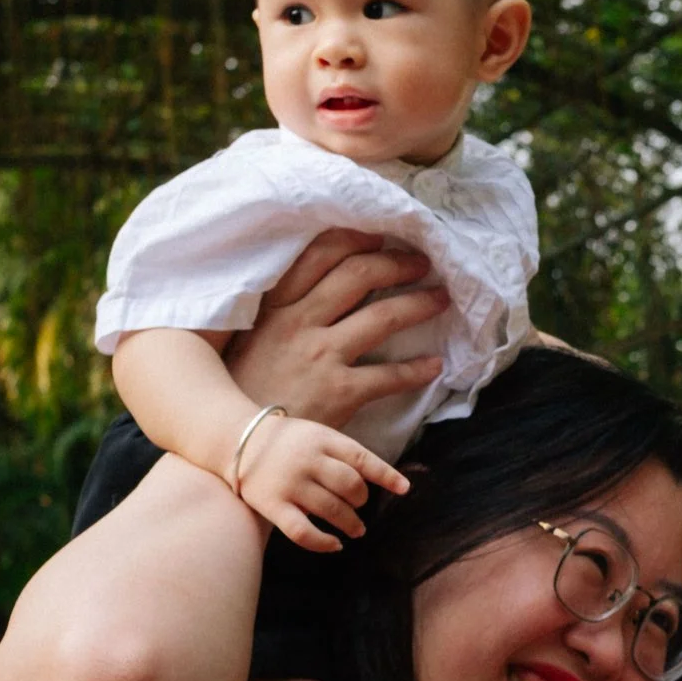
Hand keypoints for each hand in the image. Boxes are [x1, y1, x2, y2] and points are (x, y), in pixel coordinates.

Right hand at [225, 229, 448, 429]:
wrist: (240, 443)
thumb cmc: (243, 390)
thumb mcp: (250, 339)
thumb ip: (280, 312)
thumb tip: (318, 288)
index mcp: (275, 306)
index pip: (319, 255)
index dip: (356, 240)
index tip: (381, 237)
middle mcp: (298, 323)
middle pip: (359, 275)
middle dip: (396, 263)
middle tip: (422, 263)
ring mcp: (320, 356)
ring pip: (383, 317)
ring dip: (420, 304)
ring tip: (441, 299)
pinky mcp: (339, 392)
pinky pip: (389, 375)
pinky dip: (417, 370)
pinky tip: (434, 366)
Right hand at [231, 412, 408, 552]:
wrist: (236, 439)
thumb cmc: (286, 441)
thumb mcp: (317, 434)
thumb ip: (342, 453)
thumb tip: (374, 480)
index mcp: (323, 439)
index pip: (362, 458)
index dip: (386, 476)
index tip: (404, 489)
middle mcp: (308, 460)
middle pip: (350, 486)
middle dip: (361, 500)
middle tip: (360, 506)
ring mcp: (290, 484)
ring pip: (332, 509)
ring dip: (351, 523)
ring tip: (356, 529)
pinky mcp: (272, 505)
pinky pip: (303, 531)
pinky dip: (322, 542)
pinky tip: (335, 545)